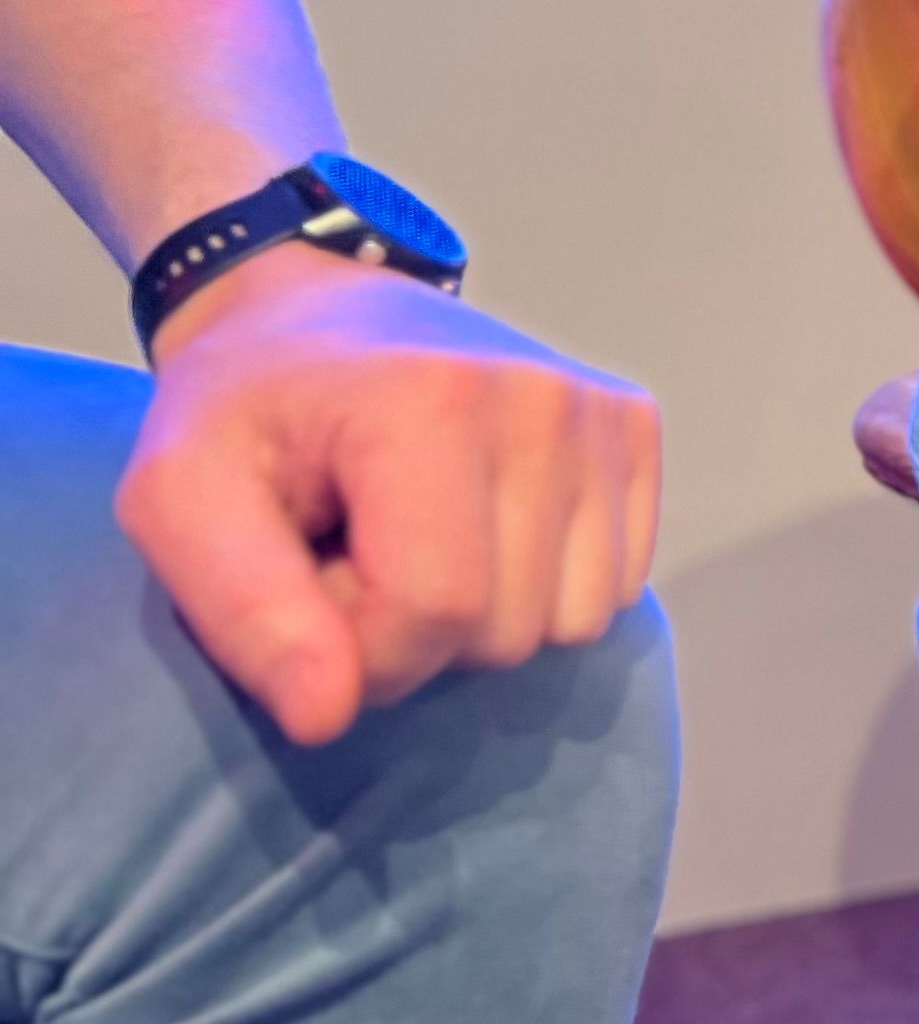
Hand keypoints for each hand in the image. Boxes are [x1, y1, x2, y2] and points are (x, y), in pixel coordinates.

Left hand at [115, 245, 661, 743]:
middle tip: (356, 553)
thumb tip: (331, 716)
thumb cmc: (238, 410)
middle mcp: (547, 400)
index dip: (356, 649)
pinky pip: (616, 585)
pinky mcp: (636, 426)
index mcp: (434, 403)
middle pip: (508, 630)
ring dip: (483, 618)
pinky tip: (480, 526)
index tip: (304, 591)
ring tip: (417, 541)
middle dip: (418, 632)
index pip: (433, 612)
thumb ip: (243, 611)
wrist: (309, 307)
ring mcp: (604, 412)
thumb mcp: (177, 500)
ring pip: (574, 623)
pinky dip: (543, 585)